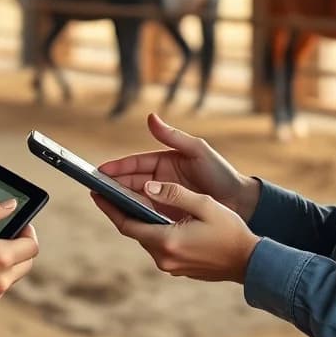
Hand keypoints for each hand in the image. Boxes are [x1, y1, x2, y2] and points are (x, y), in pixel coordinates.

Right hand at [0, 200, 38, 315]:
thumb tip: (9, 206)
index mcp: (1, 258)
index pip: (32, 246)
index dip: (29, 232)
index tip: (20, 225)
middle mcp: (0, 281)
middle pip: (27, 264)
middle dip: (21, 249)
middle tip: (5, 237)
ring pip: (11, 278)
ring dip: (5, 265)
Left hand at [92, 181, 259, 282]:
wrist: (250, 262)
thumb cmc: (230, 231)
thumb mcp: (204, 204)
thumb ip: (173, 194)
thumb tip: (147, 187)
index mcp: (167, 240)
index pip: (127, 223)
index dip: (109, 207)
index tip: (96, 193)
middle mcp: (164, 257)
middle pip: (134, 231)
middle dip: (121, 211)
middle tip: (109, 191)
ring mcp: (170, 266)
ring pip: (146, 238)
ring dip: (139, 221)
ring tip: (131, 199)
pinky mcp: (178, 269)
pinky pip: (158, 246)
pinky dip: (153, 230)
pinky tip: (156, 217)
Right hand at [99, 113, 260, 220]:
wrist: (240, 202)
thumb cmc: (221, 173)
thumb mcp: (198, 151)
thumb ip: (173, 136)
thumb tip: (151, 117)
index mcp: (164, 162)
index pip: (135, 164)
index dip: (117, 168)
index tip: (101, 171)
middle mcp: (161, 180)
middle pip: (131, 183)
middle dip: (113, 185)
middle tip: (95, 190)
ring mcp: (164, 198)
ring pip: (136, 199)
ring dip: (120, 201)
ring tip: (104, 205)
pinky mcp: (169, 215)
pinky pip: (148, 215)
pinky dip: (135, 216)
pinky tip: (125, 219)